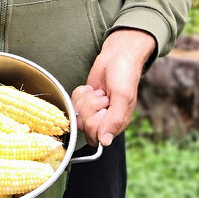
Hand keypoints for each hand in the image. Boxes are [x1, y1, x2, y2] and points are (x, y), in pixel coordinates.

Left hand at [76, 28, 155, 146]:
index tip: (106, 105)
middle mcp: (104, 121)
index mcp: (117, 124)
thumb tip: (105, 142)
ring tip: (98, 91)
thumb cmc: (125, 75)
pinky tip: (91, 88)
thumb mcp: (123, 97)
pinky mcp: (85, 101)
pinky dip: (81, 93)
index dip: (96, 121)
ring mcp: (93, 111)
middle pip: (84, 127)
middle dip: (91, 107)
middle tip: (103, 96)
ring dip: (86, 99)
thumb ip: (114, 120)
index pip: (96, 137)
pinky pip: (73, 103)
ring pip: (78, 115)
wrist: (118, 55)